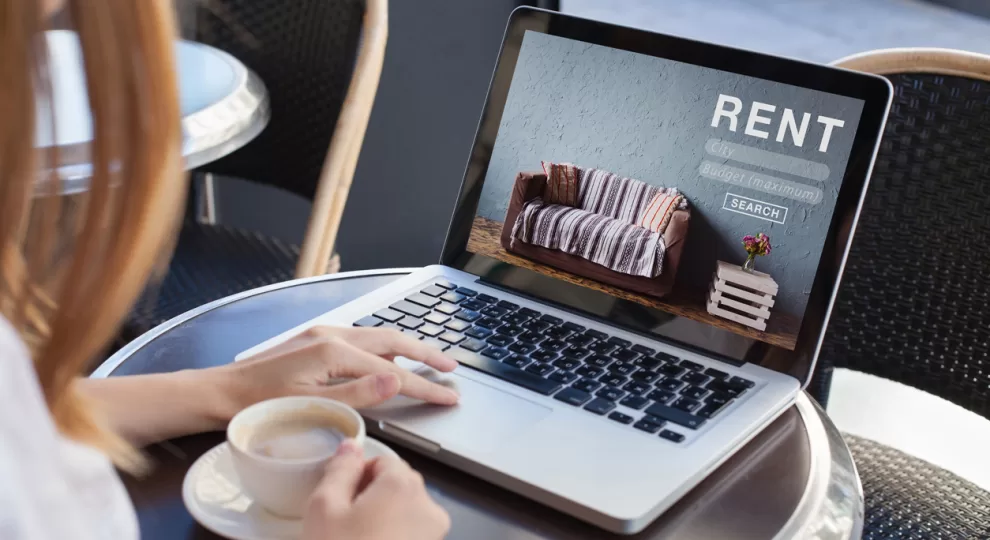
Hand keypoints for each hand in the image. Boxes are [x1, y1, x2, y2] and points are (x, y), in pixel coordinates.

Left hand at [218, 326, 459, 415]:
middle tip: (451, 367)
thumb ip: (359, 394)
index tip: (449, 394)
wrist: (220, 392)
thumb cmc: (260, 403)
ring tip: (428, 361)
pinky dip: (383, 349)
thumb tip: (397, 378)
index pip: (393, 370)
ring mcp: (322, 334)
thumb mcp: (313, 405)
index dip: (424, 385)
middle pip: (392, 340)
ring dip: (406, 348)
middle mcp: (331, 335)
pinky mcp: (315, 340)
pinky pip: (360, 340)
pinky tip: (387, 359)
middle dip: (425, 352)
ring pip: (377, 337)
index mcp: (333, 351)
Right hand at [304, 440, 449, 539]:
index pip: (382, 460)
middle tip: (343, 524)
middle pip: (396, 485)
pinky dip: (392, 539)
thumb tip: (350, 448)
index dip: (357, 476)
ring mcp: (433, 536)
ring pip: (404, 513)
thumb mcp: (324, 508)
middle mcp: (428, 506)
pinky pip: (410, 536)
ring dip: (382, 521)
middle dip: (370, 498)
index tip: (340, 498)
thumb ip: (339, 469)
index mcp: (403, 485)